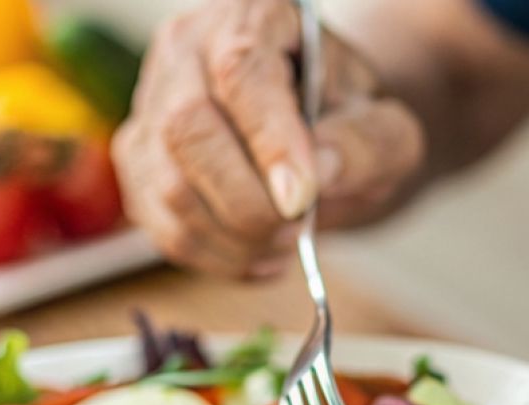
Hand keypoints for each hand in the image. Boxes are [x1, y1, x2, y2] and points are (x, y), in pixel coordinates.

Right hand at [112, 0, 423, 277]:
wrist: (324, 135)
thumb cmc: (353, 122)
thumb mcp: (388, 127)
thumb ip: (369, 143)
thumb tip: (321, 170)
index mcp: (254, 15)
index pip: (241, 71)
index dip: (268, 142)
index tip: (302, 199)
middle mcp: (188, 48)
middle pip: (186, 128)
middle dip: (247, 202)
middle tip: (297, 231)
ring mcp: (152, 103)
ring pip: (167, 184)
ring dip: (232, 237)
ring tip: (284, 245)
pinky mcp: (140, 159)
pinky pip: (159, 222)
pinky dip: (212, 255)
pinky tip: (257, 255)